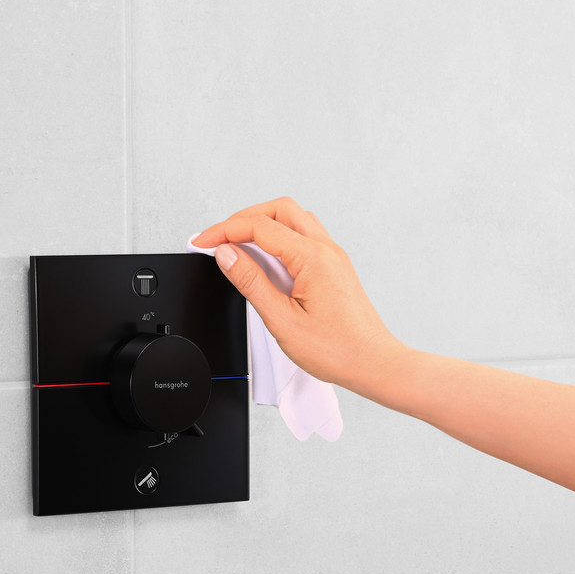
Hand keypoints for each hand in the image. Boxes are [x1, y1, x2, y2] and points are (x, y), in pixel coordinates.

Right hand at [190, 197, 407, 399]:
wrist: (372, 363)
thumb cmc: (337, 349)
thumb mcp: (282, 319)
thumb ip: (251, 282)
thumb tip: (226, 255)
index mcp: (312, 258)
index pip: (260, 227)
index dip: (224, 231)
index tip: (203, 241)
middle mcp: (326, 250)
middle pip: (278, 210)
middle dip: (243, 218)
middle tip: (217, 237)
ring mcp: (332, 257)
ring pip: (293, 220)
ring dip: (262, 224)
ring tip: (237, 245)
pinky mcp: (333, 267)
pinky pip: (303, 237)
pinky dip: (278, 238)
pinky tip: (265, 260)